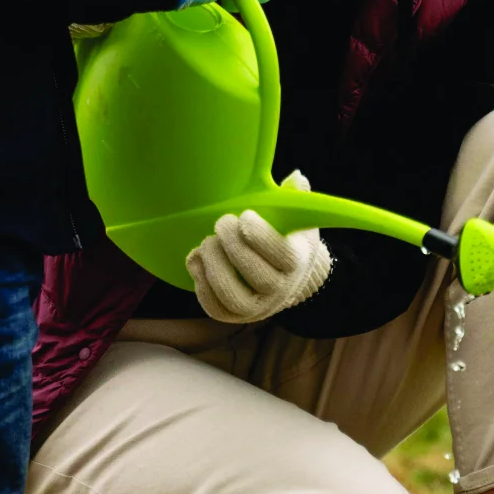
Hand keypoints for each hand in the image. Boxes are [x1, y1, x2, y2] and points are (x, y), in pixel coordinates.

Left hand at [186, 171, 331, 322]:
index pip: (282, 255)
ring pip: (233, 296)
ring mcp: (257, 307)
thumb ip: (296, 197)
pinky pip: (216, 307)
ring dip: (215, 268)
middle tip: (221, 222)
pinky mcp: (235, 316)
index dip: (261, 237)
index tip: (244, 216)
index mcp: (297, 262)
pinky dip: (201, 286)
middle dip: (234, 247)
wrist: (287, 277)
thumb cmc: (287, 239)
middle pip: (257, 275)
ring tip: (207, 243)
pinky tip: (197, 259)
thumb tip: (295, 177)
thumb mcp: (296, 218)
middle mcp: (280, 290)